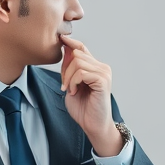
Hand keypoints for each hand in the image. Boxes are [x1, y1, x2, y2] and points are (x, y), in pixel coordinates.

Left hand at [60, 34, 123, 156]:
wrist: (93, 125)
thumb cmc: (83, 108)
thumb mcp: (72, 84)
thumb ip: (70, 68)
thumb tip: (65, 49)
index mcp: (95, 67)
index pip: (82, 47)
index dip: (70, 42)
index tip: (60, 39)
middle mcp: (102, 68)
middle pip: (77, 53)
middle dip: (65, 68)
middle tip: (65, 85)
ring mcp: (104, 73)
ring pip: (78, 62)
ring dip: (68, 77)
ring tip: (70, 90)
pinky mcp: (102, 81)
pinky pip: (81, 73)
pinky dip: (73, 82)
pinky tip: (74, 92)